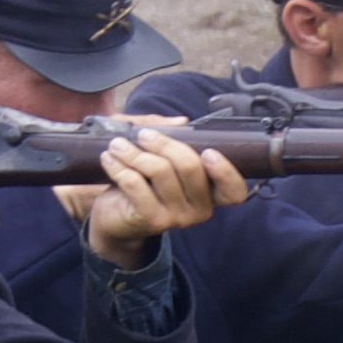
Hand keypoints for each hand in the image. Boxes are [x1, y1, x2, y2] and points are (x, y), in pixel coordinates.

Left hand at [68, 124, 249, 263]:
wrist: (113, 217)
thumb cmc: (140, 181)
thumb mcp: (156, 153)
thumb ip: (169, 134)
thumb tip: (181, 122)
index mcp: (209, 193)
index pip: (234, 191)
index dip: (226, 171)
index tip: (207, 151)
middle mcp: (199, 209)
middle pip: (191, 166)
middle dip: (163, 143)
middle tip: (142, 135)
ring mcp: (176, 218)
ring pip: (160, 171)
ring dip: (134, 152)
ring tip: (117, 145)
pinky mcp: (151, 220)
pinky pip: (136, 183)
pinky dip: (119, 166)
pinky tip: (109, 159)